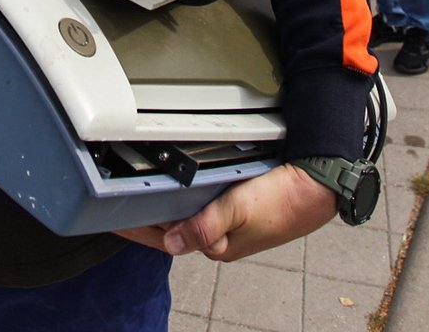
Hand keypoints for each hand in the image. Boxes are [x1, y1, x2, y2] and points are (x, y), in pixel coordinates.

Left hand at [117, 164, 337, 260]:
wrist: (318, 185)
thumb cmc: (284, 200)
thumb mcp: (238, 210)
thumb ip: (203, 226)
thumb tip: (171, 242)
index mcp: (217, 244)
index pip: (164, 239)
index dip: (135, 228)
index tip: (110, 219)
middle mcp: (219, 237)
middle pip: (171, 226)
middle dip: (145, 214)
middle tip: (116, 198)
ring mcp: (227, 222)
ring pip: (185, 214)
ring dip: (164, 204)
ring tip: (137, 191)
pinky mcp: (236, 206)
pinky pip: (200, 203)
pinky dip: (185, 196)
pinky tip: (177, 186)